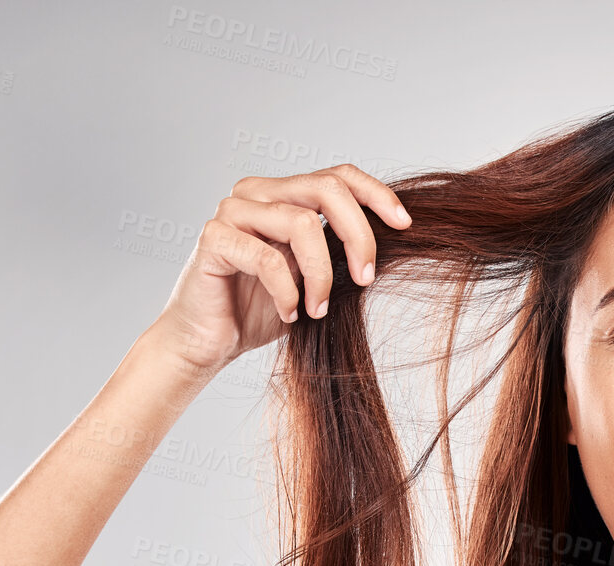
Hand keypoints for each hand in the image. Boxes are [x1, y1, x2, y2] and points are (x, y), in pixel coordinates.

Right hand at [143, 164, 410, 375]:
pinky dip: (288, 292)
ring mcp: (232, 211)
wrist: (209, 342)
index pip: (338, 176)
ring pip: (302, 224)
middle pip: (327, 189)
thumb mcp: (315, 278)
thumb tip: (392, 241)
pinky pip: (268, 259)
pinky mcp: (214, 238)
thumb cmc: (262, 311)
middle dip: (358, 236)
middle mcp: (257, 192)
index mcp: (283, 194)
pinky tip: (289, 314)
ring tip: (318, 310)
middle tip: (365, 279)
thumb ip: (340, 254)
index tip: (404, 225)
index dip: (376, 194)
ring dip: (321, 275)